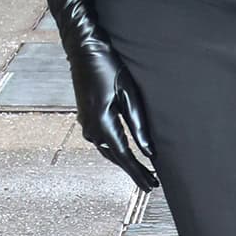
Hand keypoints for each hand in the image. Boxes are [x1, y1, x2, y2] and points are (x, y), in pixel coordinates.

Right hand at [68, 40, 158, 191]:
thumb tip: (149, 150)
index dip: (139, 173)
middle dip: (134, 171)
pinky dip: (116, 151)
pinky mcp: (86, 118)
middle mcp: (91, 128)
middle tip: (152, 184)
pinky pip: (102, 142)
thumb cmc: (108, 66)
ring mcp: (86, 124)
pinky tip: (126, 153)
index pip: (124, 156)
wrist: (83, 49)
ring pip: (108, 151)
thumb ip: (138, 124)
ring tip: (143, 172)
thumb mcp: (128, 93)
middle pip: (115, 158)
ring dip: (125, 162)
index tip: (152, 185)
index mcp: (102, 123)